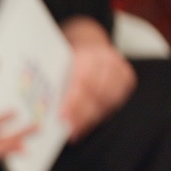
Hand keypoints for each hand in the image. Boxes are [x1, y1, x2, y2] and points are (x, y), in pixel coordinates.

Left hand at [60, 18, 134, 141]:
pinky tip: (90, 121)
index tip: (62, 118)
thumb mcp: (56, 63)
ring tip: (77, 129)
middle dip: (82, 115)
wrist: (88, 40)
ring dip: (92, 118)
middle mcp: (105, 59)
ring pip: (108, 100)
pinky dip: (103, 113)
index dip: (73, 103)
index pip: (81, 82)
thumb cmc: (67, 57)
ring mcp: (119, 67)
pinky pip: (117, 100)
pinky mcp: (127, 75)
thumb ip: (53, 83)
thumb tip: (42, 110)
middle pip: (96, 94)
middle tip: (70, 130)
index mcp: (84, 55)